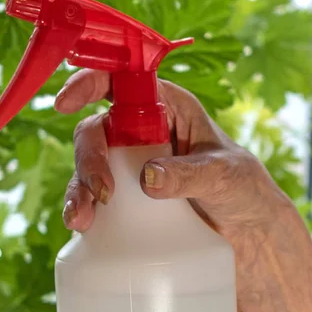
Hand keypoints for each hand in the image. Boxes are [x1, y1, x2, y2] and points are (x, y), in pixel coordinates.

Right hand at [55, 69, 299, 311]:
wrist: (245, 230)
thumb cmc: (242, 188)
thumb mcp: (224, 176)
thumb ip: (190, 173)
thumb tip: (146, 177)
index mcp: (167, 106)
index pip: (121, 81)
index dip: (89, 83)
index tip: (65, 102)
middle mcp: (142, 131)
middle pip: (97, 131)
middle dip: (89, 158)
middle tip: (102, 193)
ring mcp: (130, 166)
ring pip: (89, 167)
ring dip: (79, 189)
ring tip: (82, 219)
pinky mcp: (127, 198)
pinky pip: (95, 197)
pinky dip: (83, 208)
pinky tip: (82, 226)